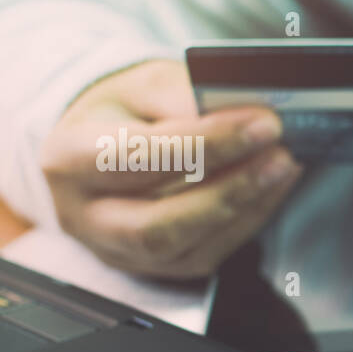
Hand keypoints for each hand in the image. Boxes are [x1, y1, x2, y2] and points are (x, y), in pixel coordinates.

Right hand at [39, 60, 300, 278]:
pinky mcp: (157, 266)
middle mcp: (86, 216)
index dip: (206, 144)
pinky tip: (273, 188)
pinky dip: (249, 220)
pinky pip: (209, 253)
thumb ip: (185, 98)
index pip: (137, 158)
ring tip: (284, 167)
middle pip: (156, 223)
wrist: (103, 144)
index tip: (261, 124)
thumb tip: (243, 116)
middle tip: (280, 154)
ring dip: (246, 207)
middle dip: (229, 189)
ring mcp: (120, 250)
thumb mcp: (144, 85)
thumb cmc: (124, 111)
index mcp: (68, 159)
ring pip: (187, 245)